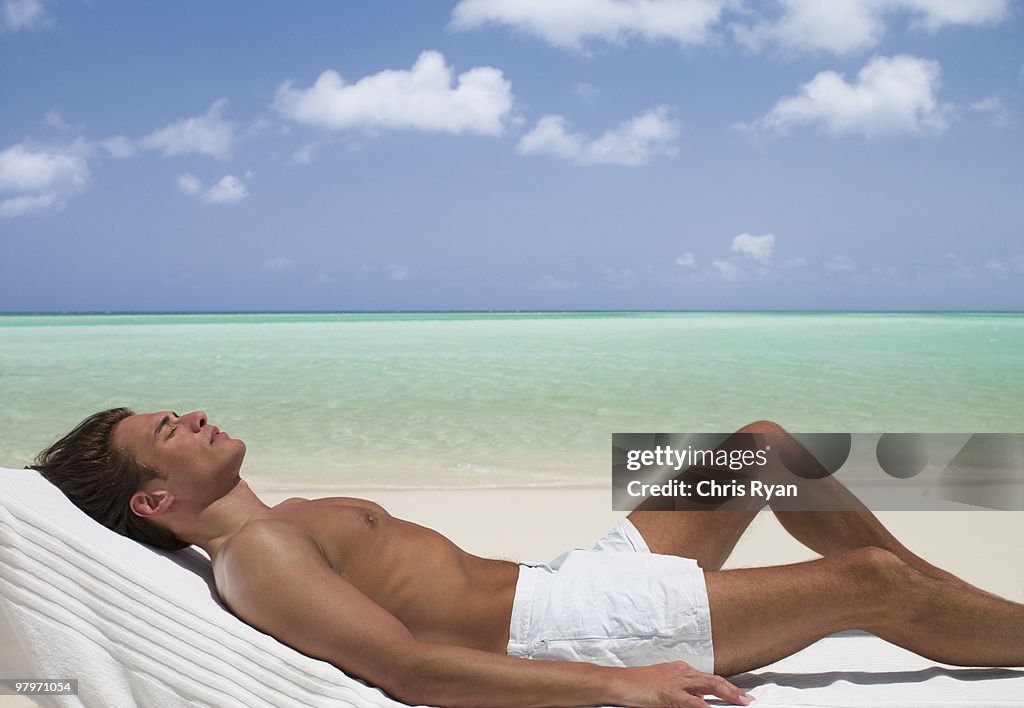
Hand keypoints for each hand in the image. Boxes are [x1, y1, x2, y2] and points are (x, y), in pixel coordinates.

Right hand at [620, 661, 752, 706]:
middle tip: (747, 699)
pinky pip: (692, 702)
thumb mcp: (663, 684)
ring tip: (740, 702)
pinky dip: (705, 706)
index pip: (708, 678)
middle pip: (713, 680)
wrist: (619, 683)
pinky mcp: (668, 694)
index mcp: (680, 670)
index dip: (726, 686)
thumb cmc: (637, 685)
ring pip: (708, 685)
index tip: (739, 694)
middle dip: (732, 690)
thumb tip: (699, 701)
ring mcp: (676, 682)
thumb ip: (682, 691)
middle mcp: (681, 673)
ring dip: (727, 694)